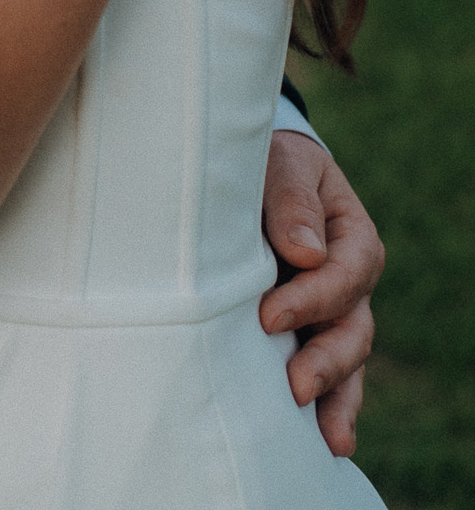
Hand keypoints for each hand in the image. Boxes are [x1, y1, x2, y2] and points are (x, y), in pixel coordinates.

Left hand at [261, 132, 383, 455]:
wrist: (255, 173)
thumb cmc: (269, 164)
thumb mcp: (282, 164)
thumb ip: (292, 200)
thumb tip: (307, 251)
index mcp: (352, 238)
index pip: (344, 274)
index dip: (312, 298)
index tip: (269, 317)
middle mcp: (350, 283)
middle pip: (352, 329)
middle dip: (326, 362)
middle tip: (294, 386)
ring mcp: (332, 315)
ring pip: (346, 363)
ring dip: (335, 397)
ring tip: (324, 436)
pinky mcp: (307, 336)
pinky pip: (326, 376)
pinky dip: (327, 407)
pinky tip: (321, 442)